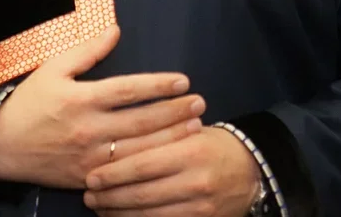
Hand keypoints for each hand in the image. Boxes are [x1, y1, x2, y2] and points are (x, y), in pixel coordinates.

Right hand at [0, 25, 206, 188]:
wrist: (0, 145)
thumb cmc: (28, 103)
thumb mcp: (53, 69)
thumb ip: (87, 51)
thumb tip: (115, 31)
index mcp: (81, 98)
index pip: (129, 90)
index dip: (159, 85)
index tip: (183, 81)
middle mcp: (88, 128)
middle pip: (141, 121)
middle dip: (174, 112)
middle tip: (200, 103)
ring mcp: (90, 156)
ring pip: (139, 150)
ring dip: (170, 138)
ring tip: (195, 126)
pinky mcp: (88, 177)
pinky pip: (125, 173)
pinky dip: (150, 164)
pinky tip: (169, 156)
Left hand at [82, 126, 260, 216]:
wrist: (252, 170)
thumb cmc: (212, 144)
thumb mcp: (190, 131)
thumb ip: (158, 136)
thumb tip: (114, 142)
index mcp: (189, 151)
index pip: (142, 165)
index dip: (113, 173)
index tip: (90, 176)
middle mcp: (194, 181)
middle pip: (141, 193)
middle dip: (110, 197)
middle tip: (88, 194)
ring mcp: (199, 206)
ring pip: (149, 214)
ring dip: (119, 213)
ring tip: (99, 207)